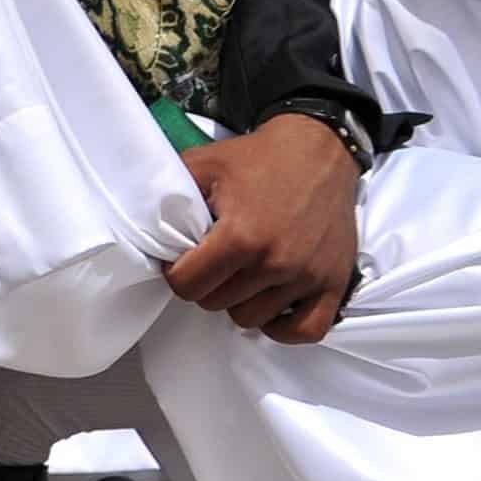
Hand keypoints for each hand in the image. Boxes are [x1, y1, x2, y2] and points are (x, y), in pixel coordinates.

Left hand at [170, 115, 360, 339]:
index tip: (182, 258)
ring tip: (241, 275)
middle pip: (216, 303)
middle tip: (214, 261)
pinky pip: (306, 330)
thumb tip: (144, 226)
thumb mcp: (202, 165)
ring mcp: (308, 276)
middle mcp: (277, 262)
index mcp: (241, 236)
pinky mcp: (335, 283)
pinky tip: (269, 305)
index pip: (187, 286)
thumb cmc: (256, 158)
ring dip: (240, 301)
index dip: (176, 273)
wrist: (319, 150)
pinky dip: (283, 327)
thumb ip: (169, 196)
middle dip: (207, 284)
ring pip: (252, 319)